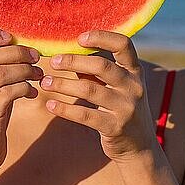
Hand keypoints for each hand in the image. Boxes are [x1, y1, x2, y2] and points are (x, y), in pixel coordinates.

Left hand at [39, 30, 158, 163]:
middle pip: (101, 66)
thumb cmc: (122, 110)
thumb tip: (69, 54)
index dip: (102, 37)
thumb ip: (98, 73)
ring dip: (63, 85)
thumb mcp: (118, 88)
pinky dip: (65, 109)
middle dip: (73, 62)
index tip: (79, 38)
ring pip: (89, 90)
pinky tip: (50, 105)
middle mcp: (134, 87)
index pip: (123, 45)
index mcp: (135, 72)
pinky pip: (85, 115)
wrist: (140, 147)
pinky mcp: (115, 127)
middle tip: (53, 62)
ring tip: (45, 82)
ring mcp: (126, 108)